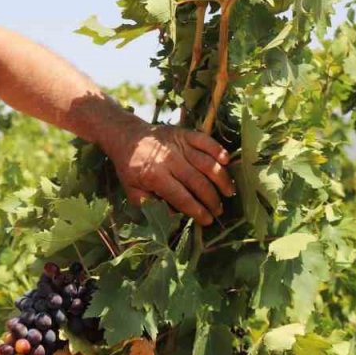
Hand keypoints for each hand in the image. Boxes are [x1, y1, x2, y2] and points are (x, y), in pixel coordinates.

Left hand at [107, 122, 235, 225]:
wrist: (126, 136)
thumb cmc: (131, 167)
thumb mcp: (131, 190)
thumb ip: (149, 205)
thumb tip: (173, 215)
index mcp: (155, 176)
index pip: (181, 197)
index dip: (197, 211)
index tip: (208, 221)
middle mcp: (169, 160)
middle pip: (198, 183)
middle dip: (211, 200)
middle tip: (219, 211)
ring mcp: (179, 145)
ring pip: (206, 163)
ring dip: (221, 179)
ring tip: (229, 192)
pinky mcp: (185, 133)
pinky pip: (205, 141)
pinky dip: (217, 150)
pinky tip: (227, 161)